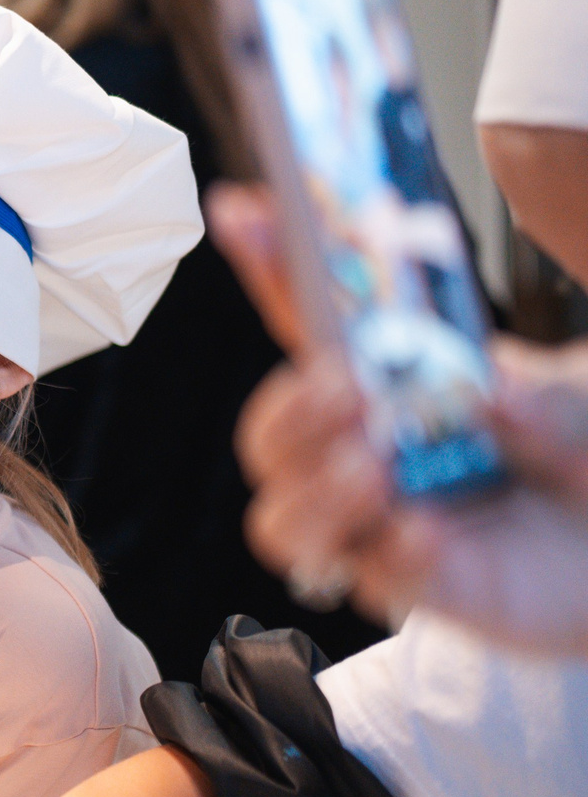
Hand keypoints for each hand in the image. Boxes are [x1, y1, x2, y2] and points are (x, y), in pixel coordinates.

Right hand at [215, 182, 587, 653]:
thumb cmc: (582, 457)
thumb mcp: (579, 405)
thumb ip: (544, 400)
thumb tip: (492, 395)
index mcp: (390, 383)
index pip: (309, 321)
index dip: (269, 262)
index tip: (243, 209)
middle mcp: (366, 452)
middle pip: (270, 437)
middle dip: (287, 412)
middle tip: (342, 391)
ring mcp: (382, 523)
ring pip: (282, 520)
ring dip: (312, 492)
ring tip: (374, 468)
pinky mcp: (420, 587)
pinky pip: (368, 578)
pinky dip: (392, 551)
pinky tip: (430, 529)